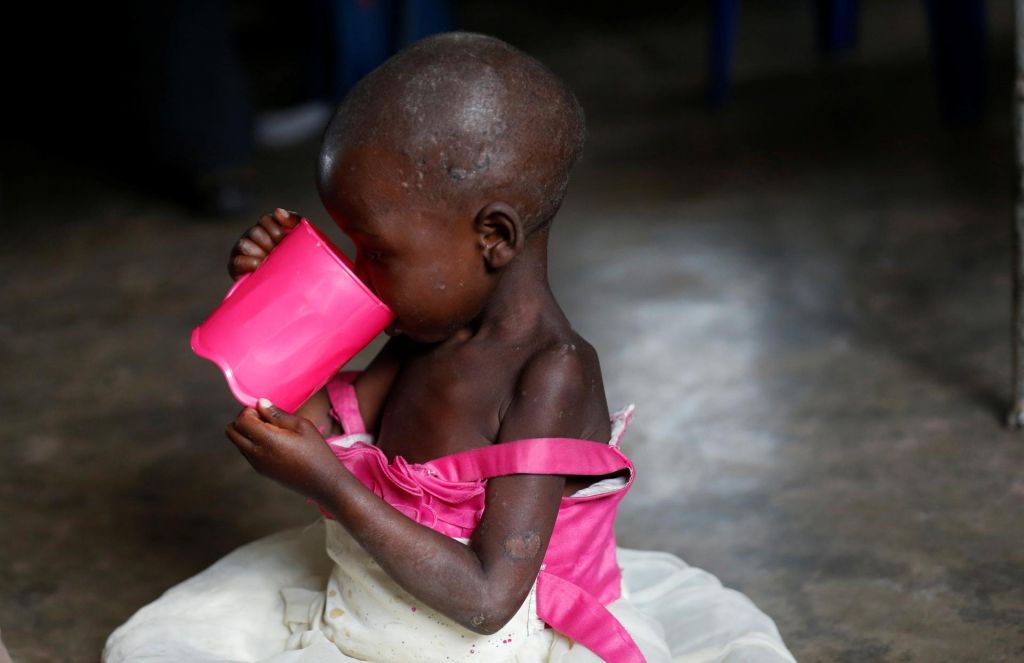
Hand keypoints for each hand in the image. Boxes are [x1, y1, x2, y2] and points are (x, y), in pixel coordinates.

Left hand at [225, 398, 341, 502]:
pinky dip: (252, 443)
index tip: (265, 410)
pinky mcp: (261, 471)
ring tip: (272, 431)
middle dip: (243, 420)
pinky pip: (246, 452)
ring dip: (247, 432)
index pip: (241, 420)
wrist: (324, 482)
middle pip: (231, 431)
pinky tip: (274, 443)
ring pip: (237, 442)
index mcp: (267, 440)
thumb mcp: (302, 426)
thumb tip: (261, 403)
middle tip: (264, 418)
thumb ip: (278, 414)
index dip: (249, 411)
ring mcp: (257, 464)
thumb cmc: (317, 451)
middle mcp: (256, 454)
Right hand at [227, 208, 301, 280]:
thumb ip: (294, 220)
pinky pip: (236, 261)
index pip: (265, 220)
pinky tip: (260, 266)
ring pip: (244, 244)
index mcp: (267, 229)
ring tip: (269, 261)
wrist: (295, 286)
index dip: (275, 229)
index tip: (284, 241)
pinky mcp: (235, 268)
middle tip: (278, 254)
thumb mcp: (302, 237)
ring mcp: (242, 252)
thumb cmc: (300, 260)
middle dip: (269, 243)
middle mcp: (252, 238)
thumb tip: (278, 212)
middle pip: (255, 231)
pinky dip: (249, 263)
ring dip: (259, 253)